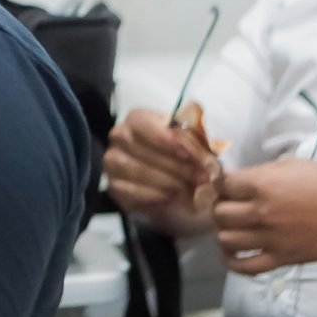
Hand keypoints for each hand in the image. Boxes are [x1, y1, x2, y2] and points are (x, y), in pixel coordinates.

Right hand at [103, 109, 219, 228]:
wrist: (177, 186)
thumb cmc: (184, 158)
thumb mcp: (195, 146)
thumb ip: (197, 147)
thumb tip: (204, 157)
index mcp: (138, 119)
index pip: (143, 123)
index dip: (164, 139)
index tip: (187, 154)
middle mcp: (120, 137)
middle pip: (139, 148)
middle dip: (173, 164)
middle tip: (198, 176)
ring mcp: (113, 161)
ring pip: (134, 170)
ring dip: (165, 181)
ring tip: (186, 187)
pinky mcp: (113, 185)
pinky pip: (129, 191)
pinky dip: (152, 195)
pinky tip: (169, 196)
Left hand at [212, 159, 316, 273]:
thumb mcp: (295, 165)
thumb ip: (264, 172)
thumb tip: (240, 178)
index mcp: (263, 184)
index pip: (222, 185)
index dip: (220, 184)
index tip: (225, 186)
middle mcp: (262, 212)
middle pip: (219, 213)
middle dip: (219, 208)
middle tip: (230, 207)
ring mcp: (270, 238)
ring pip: (226, 239)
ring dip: (224, 233)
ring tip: (233, 229)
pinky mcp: (282, 258)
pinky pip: (246, 266)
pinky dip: (234, 262)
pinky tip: (235, 254)